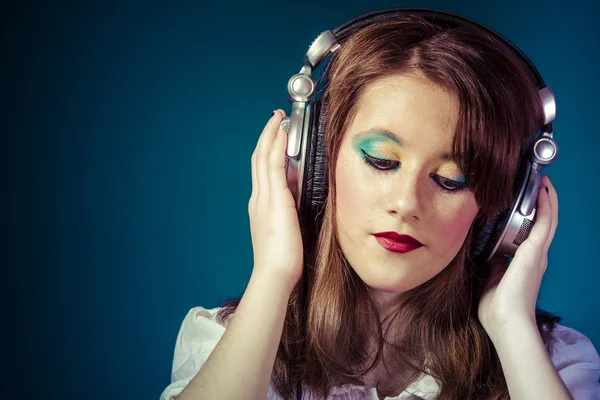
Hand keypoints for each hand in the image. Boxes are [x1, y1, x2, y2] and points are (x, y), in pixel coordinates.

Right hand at [248, 109, 303, 289]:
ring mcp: (264, 197)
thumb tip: (298, 206)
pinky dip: (276, 147)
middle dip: (266, 137)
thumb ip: (288, 215)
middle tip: (275, 119)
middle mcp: (259, 198)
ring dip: (271, 135)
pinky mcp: (275, 198)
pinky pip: (273, 165)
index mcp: (261, 207)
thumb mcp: (286, 232)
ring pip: (263, 157)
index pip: (262, 172)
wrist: (275, 273)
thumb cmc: (283, 260)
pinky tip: (281, 134)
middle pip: (258, 159)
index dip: (266, 151)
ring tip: (278, 119)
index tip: (274, 138)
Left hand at [477, 175, 557, 337]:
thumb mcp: (489, 277)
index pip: (530, 234)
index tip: (524, 201)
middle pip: (543, 224)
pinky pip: (544, 223)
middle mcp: (535, 257)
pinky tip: (542, 191)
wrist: (506, 322)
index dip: (531, 217)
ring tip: (543, 182)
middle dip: (542, 204)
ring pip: (548, 220)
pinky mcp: (535, 252)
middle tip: (538, 184)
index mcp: (524, 263)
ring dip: (547, 200)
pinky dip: (545, 206)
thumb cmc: (496, 307)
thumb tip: (482, 248)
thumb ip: (489, 261)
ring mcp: (537, 254)